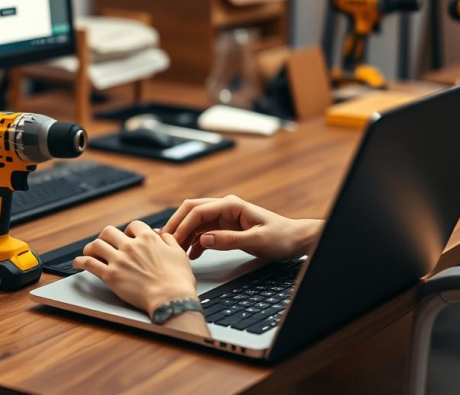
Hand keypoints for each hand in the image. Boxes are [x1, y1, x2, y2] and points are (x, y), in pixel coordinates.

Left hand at [73, 221, 198, 316]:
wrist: (170, 298)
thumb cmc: (178, 280)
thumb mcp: (178, 253)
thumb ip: (168, 240)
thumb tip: (162, 234)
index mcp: (148, 238)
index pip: (133, 225)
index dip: (129, 231)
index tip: (128, 236)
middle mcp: (131, 246)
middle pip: (110, 232)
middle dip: (107, 237)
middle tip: (107, 243)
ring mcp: (119, 260)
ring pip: (96, 245)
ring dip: (91, 247)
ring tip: (90, 252)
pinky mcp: (110, 275)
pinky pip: (89, 263)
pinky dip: (80, 261)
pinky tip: (78, 263)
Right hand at [162, 195, 321, 260]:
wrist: (295, 240)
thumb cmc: (280, 237)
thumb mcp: (256, 240)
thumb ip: (229, 240)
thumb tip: (204, 239)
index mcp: (231, 205)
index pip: (199, 210)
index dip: (183, 224)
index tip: (173, 239)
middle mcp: (225, 208)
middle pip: (192, 211)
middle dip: (177, 225)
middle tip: (165, 241)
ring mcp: (224, 217)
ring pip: (196, 222)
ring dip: (184, 234)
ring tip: (175, 250)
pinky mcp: (226, 228)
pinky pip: (204, 232)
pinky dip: (196, 242)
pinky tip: (191, 254)